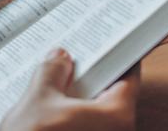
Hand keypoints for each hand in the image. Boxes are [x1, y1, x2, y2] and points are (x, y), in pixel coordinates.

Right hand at [1, 48, 139, 130]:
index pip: (129, 75)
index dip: (117, 56)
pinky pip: (89, 129)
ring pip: (98, 117)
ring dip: (81, 104)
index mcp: (117, 116)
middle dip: (92, 81)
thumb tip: (58, 59)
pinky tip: (55, 115)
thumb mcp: (38, 99)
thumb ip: (52, 72)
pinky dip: (76, 122)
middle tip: (75, 64)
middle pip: (113, 96)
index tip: (113, 45)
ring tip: (57, 91)